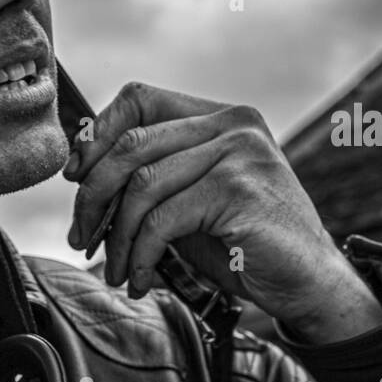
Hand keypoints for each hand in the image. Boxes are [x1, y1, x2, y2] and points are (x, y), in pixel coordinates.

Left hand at [64, 82, 381, 341]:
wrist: (307, 283)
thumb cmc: (245, 244)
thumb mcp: (190, 201)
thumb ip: (152, 179)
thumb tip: (81, 173)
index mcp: (220, 117)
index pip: (140, 98)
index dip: (97, 134)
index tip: (74, 177)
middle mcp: (234, 124)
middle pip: (131, 144)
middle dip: (93, 197)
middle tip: (81, 238)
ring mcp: (240, 153)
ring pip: (142, 186)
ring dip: (117, 237)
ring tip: (116, 269)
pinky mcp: (240, 191)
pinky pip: (164, 221)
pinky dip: (142, 254)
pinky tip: (142, 277)